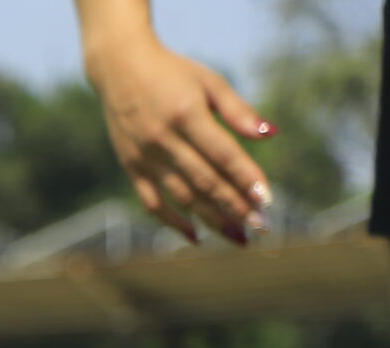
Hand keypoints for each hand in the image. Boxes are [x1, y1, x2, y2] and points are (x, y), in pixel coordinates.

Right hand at [83, 29, 271, 242]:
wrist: (120, 69)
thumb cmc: (173, 73)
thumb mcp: (209, 82)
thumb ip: (238, 111)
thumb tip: (270, 134)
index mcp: (186, 115)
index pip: (222, 154)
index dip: (246, 178)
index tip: (267, 200)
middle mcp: (164, 140)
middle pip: (205, 182)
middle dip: (235, 207)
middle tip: (261, 228)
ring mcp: (145, 157)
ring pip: (182, 197)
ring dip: (212, 220)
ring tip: (238, 236)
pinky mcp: (131, 167)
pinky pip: (152, 202)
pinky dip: (173, 222)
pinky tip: (196, 236)